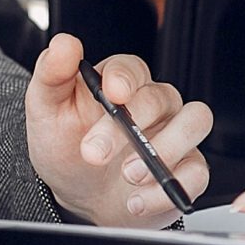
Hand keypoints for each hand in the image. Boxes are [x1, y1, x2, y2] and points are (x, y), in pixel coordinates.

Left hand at [24, 33, 210, 227]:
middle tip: (95, 154)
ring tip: (128, 175)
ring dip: (165, 149)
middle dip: (128, 127)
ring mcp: (175, 135)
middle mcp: (155, 104)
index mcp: (121, 83)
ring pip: (196, 121)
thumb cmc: (66, 147)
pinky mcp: (186, 170)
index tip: (113, 94)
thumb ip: (52, 75)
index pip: (132, 67)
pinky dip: (166, 189)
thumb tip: (64, 44)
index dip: (125, 78)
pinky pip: (197, 172)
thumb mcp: (46, 112)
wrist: (78, 196)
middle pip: (162, 97)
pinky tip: (135, 201)